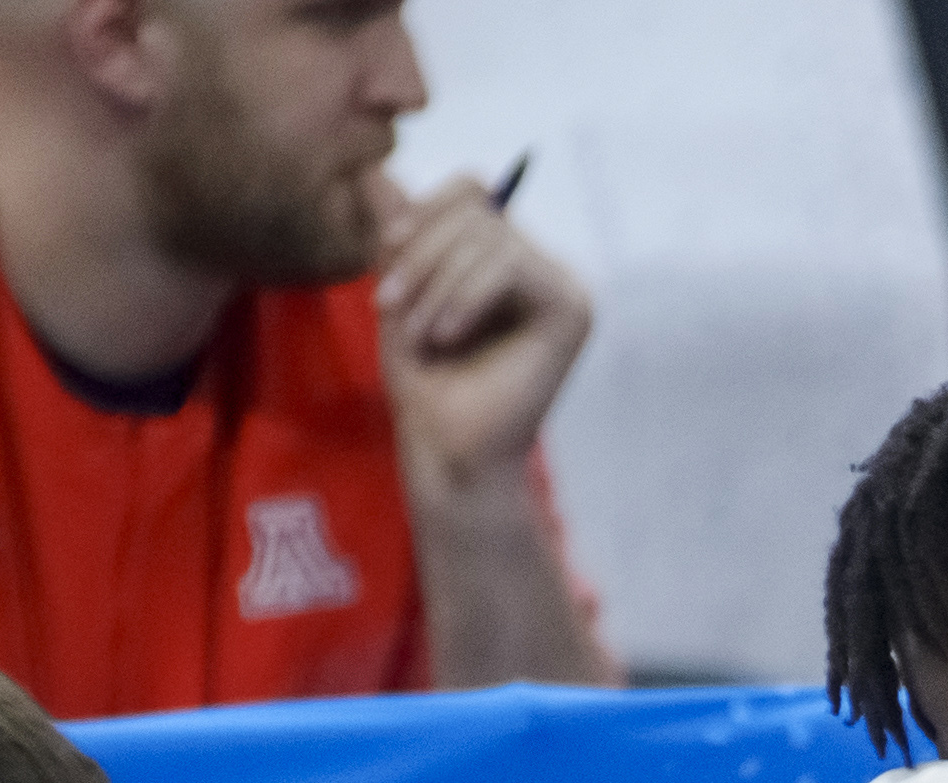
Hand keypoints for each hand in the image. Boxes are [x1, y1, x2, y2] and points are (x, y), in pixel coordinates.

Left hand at [371, 171, 588, 495]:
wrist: (446, 448)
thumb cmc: (425, 382)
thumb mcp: (400, 291)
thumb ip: (397, 233)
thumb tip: (376, 170)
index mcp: (506, 259)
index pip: (472, 192)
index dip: (425, 210)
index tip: (385, 255)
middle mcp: (541, 266)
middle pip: (479, 208)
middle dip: (423, 254)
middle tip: (390, 307)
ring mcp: (562, 287)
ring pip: (492, 236)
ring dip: (437, 282)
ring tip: (419, 333)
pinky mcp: (571, 310)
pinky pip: (513, 265)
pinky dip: (468, 296)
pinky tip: (448, 335)